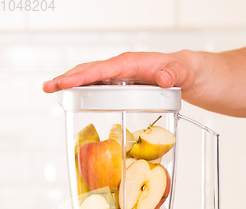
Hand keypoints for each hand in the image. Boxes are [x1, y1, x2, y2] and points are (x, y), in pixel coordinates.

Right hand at [42, 50, 199, 96]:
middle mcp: (124, 69)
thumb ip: (175, 74)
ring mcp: (122, 77)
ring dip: (72, 84)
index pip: (104, 69)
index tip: (66, 83)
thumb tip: (162, 78)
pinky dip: (85, 91)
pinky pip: (100, 87)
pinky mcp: (123, 86)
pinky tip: (74, 100)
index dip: (84, 77)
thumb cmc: (187, 72)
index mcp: (134, 64)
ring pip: (92, 78)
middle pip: (91, 71)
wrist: (191, 74)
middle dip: (68, 78)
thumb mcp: (185, 73)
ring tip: (52, 92)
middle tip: (48, 88)